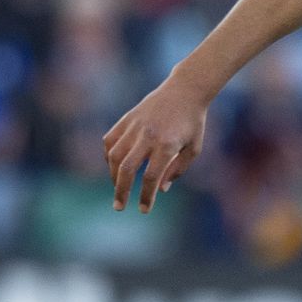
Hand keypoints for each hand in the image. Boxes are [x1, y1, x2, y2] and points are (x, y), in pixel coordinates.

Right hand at [103, 76, 209, 212]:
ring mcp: (134, 126)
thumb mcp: (193, 148)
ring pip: (114, 156)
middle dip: (121, 191)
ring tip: (118, 188)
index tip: (144, 210)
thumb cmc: (193, 123)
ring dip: (113, 175)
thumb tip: (160, 189)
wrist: (184, 91)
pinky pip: (110, 141)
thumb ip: (177, 170)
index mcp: (167, 145)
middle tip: (119, 207)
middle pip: (126, 169)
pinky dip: (108, 155)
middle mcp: (147, 136)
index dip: (145, 196)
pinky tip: (114, 166)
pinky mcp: (126, 119)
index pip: (151, 177)